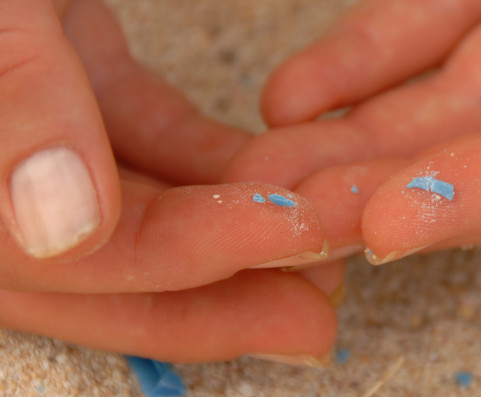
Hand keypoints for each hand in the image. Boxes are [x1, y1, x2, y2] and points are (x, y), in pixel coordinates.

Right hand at [0, 0, 339, 362]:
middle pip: (115, 267)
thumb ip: (12, 101)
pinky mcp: (67, 81)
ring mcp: (28, 130)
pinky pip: (149, 143)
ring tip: (319, 245)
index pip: (85, 256)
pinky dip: (214, 164)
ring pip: (138, 211)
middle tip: (324, 314)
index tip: (304, 244)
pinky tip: (281, 174)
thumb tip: (61, 229)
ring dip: (234, 232)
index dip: (202, 264)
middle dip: (228, 289)